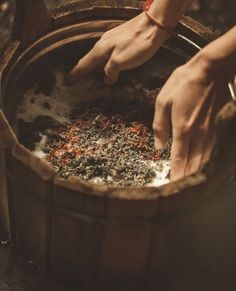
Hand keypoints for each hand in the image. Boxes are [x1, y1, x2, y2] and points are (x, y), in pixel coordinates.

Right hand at [66, 12, 168, 84]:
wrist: (153, 25)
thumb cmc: (137, 44)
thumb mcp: (121, 62)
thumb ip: (111, 71)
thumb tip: (106, 79)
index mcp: (100, 50)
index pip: (84, 65)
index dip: (76, 74)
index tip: (67, 81)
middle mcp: (103, 43)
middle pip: (89, 59)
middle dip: (81, 70)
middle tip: (74, 79)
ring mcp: (111, 39)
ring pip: (98, 55)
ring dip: (92, 65)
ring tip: (88, 73)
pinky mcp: (120, 38)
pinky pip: (106, 52)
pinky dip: (102, 60)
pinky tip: (105, 63)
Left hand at [153, 52, 228, 180]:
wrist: (211, 69)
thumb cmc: (184, 82)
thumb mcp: (162, 100)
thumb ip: (159, 125)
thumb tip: (158, 146)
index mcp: (182, 128)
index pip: (178, 159)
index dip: (175, 175)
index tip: (171, 187)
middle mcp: (198, 134)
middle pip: (193, 164)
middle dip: (186, 179)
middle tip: (180, 192)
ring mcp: (210, 131)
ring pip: (204, 160)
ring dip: (197, 174)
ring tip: (191, 186)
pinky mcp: (217, 127)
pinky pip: (212, 150)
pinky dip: (206, 162)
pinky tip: (203, 168)